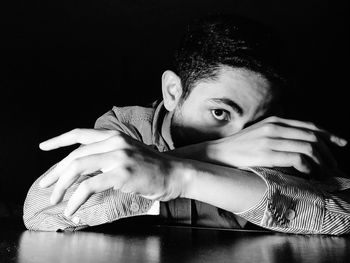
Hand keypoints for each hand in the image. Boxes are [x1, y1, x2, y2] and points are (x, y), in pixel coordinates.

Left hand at [39, 129, 184, 216]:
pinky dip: (76, 198)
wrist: (174, 173)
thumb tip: (80, 169)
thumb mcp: (127, 153)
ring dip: (61, 185)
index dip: (59, 140)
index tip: (44, 147)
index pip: (80, 134)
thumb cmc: (151, 167)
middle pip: (75, 154)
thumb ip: (106, 155)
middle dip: (55, 172)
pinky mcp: (122, 172)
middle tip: (45, 185)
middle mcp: (114, 141)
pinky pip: (90, 186)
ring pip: (78, 167)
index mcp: (114, 136)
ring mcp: (119, 156)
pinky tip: (72, 208)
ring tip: (55, 199)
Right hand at [207, 116, 346, 173]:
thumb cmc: (239, 148)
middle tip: (333, 166)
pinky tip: (309, 174)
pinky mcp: (265, 154)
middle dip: (328, 152)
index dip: (328, 134)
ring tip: (324, 173)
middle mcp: (274, 127)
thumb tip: (298, 145)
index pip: (309, 126)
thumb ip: (278, 135)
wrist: (216, 154)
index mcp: (274, 122)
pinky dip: (308, 166)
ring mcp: (270, 140)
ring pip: (308, 147)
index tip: (341, 143)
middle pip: (312, 136)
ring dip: (321, 162)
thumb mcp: (260, 135)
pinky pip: (297, 158)